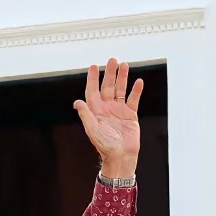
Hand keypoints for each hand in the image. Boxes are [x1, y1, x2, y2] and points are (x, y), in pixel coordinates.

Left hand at [73, 58, 142, 177]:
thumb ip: (86, 115)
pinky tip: (138, 81)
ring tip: (124, 65)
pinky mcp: (130, 114)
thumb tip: (77, 102)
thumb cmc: (105, 145)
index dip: (93, 79)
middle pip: (108, 87)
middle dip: (109, 74)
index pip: (92, 91)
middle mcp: (106, 108)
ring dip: (122, 78)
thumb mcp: (93, 130)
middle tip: (112, 60)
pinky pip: (133, 99)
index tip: (94, 66)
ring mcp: (119, 110)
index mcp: (95, 111)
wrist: (120, 155)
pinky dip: (136, 90)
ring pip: (120, 90)